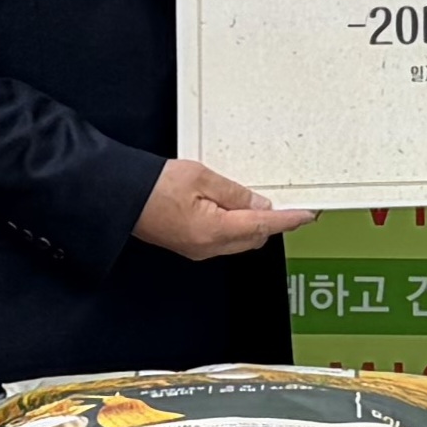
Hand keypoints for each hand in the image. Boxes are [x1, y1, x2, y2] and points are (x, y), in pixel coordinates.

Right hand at [137, 157, 310, 260]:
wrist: (120, 198)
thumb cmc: (152, 186)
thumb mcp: (201, 177)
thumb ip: (235, 193)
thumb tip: (259, 205)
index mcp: (213, 230)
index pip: (262, 226)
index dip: (288, 220)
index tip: (306, 215)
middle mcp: (208, 247)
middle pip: (254, 238)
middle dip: (270, 222)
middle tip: (280, 200)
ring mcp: (198, 250)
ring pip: (240, 241)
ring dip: (251, 224)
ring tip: (251, 200)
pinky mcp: (190, 246)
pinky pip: (223, 240)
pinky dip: (234, 226)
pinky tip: (230, 208)